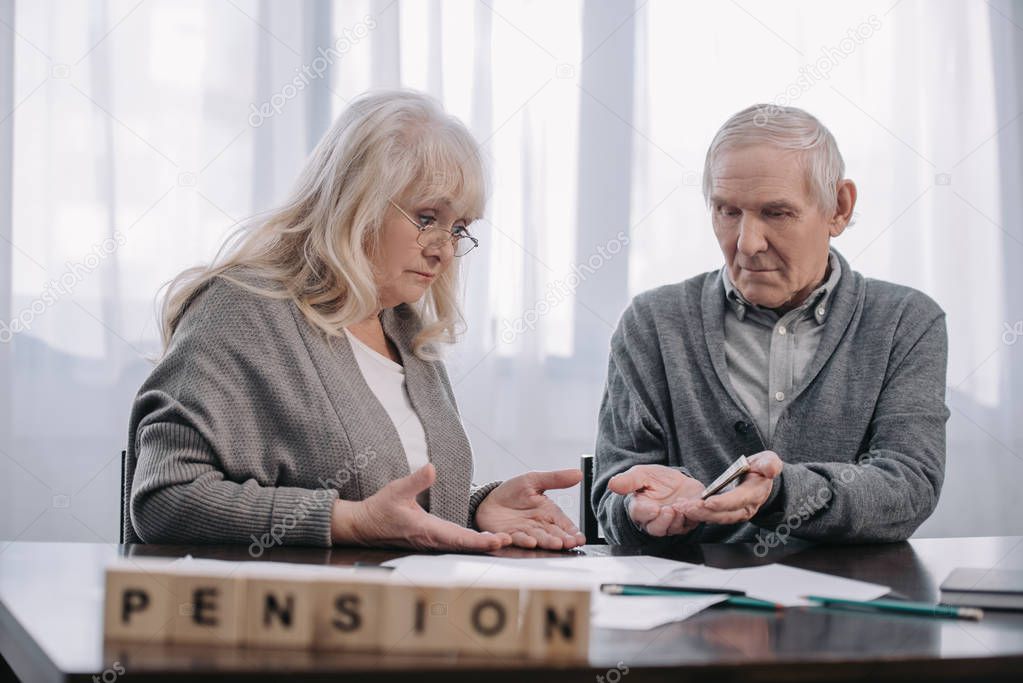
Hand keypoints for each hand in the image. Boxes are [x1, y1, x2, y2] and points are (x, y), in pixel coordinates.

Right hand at [331, 464, 512, 551]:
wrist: (363, 525)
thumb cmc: (379, 508)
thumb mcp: (396, 490)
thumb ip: (416, 480)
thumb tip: (433, 467)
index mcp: (426, 530)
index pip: (457, 538)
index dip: (478, 541)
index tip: (496, 540)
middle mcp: (431, 539)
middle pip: (464, 545)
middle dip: (486, 544)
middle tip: (508, 541)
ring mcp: (431, 541)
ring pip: (460, 545)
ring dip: (480, 544)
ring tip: (502, 541)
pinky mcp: (430, 539)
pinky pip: (454, 543)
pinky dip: (470, 542)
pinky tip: (483, 540)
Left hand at [475, 469, 586, 549]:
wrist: (488, 501)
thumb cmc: (512, 492)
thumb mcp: (534, 480)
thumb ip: (556, 479)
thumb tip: (578, 473)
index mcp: (548, 512)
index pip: (564, 524)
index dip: (573, 532)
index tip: (580, 538)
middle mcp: (539, 525)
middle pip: (554, 533)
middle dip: (564, 539)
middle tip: (571, 543)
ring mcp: (525, 531)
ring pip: (539, 538)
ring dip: (548, 542)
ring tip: (556, 544)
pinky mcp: (509, 535)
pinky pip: (518, 538)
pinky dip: (525, 541)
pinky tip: (531, 542)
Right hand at [607, 464, 704, 536]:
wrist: (678, 482)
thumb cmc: (657, 480)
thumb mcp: (642, 474)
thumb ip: (628, 481)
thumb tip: (612, 483)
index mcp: (640, 508)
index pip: (639, 514)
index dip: (646, 513)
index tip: (654, 508)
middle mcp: (655, 520)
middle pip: (656, 528)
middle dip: (664, 521)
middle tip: (669, 510)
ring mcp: (672, 523)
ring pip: (674, 529)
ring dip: (679, 519)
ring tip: (682, 506)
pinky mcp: (687, 522)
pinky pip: (691, 524)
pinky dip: (693, 516)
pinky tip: (694, 506)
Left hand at [675, 451, 782, 524]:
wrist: (762, 478)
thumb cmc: (763, 468)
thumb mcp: (769, 461)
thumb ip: (770, 464)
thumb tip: (770, 470)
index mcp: (754, 494)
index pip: (738, 500)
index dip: (723, 502)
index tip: (708, 502)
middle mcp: (745, 508)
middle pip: (723, 514)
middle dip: (704, 512)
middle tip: (686, 507)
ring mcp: (735, 513)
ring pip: (715, 517)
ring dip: (697, 514)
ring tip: (681, 508)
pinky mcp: (725, 513)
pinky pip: (710, 515)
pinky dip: (697, 513)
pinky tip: (683, 508)